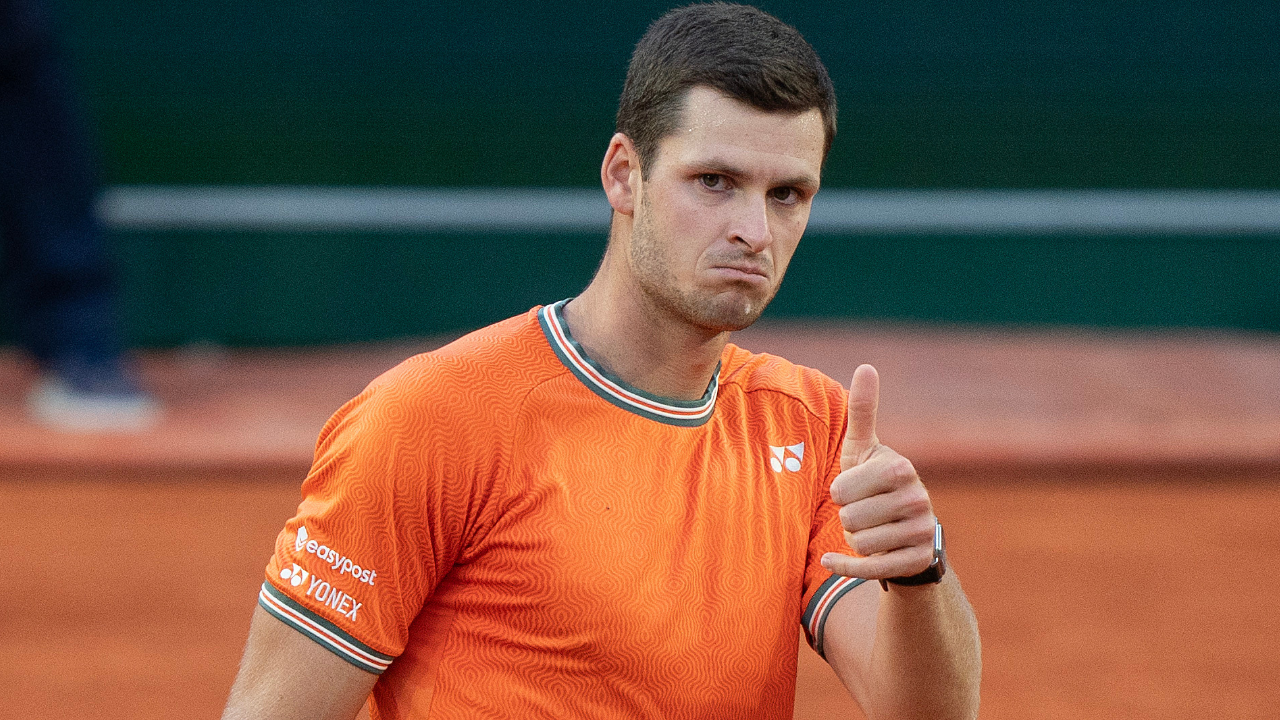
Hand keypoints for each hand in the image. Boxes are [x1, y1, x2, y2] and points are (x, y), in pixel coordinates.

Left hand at [821, 364, 937, 579]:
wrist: (905, 532)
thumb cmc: (875, 485)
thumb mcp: (866, 448)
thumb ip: (863, 410)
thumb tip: (865, 366)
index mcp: (901, 467)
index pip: (840, 489)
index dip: (839, 492)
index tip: (855, 489)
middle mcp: (918, 498)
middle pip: (849, 518)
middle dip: (848, 518)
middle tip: (865, 512)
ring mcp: (920, 531)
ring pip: (858, 543)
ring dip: (854, 540)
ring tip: (872, 529)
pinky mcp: (916, 560)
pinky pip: (867, 568)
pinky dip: (843, 566)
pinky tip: (832, 560)